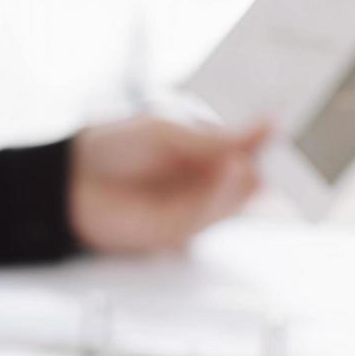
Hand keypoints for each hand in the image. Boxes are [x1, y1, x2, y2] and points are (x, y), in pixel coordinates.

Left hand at [68, 116, 267, 253]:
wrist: (71, 182)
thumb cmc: (112, 148)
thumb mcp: (167, 133)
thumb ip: (215, 139)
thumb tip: (266, 125)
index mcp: (205, 150)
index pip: (245, 147)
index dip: (266, 142)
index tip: (283, 131)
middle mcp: (204, 180)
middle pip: (246, 178)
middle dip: (263, 168)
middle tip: (275, 154)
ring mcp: (194, 206)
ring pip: (232, 199)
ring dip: (242, 184)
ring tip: (246, 164)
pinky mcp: (181, 230)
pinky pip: (210, 216)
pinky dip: (222, 199)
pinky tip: (229, 178)